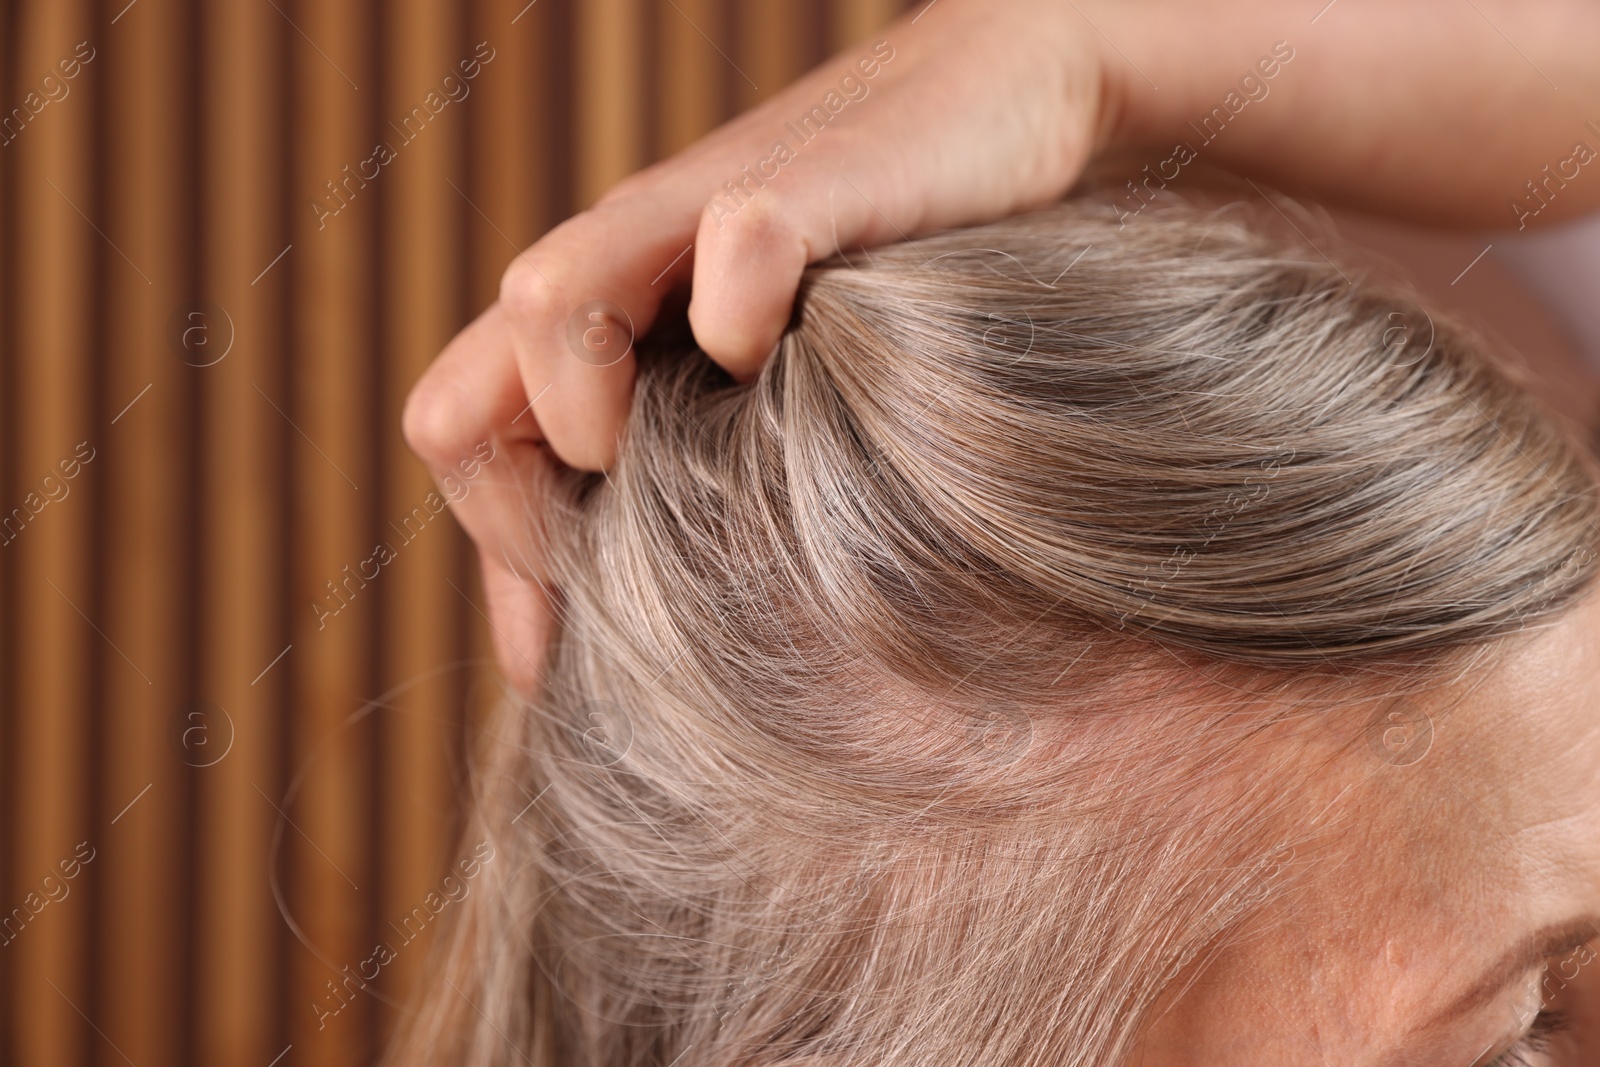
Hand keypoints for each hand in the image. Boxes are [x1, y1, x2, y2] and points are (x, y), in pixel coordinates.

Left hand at [404, 0, 1113, 691]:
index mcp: (590, 323)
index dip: (498, 565)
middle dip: (527, 515)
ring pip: (543, 302)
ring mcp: (695, 219)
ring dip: (598, 412)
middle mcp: (614, 267)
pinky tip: (800, 358)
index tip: (568, 665)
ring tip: (703, 457)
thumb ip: (660, 501)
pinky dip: (747, 317)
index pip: (455, 440)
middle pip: (459, 399)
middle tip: (635, 571)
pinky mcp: (805, 182)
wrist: (988, 108)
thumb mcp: (750, 400)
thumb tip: (552, 672)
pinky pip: (737, 244)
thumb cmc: (867, 277)